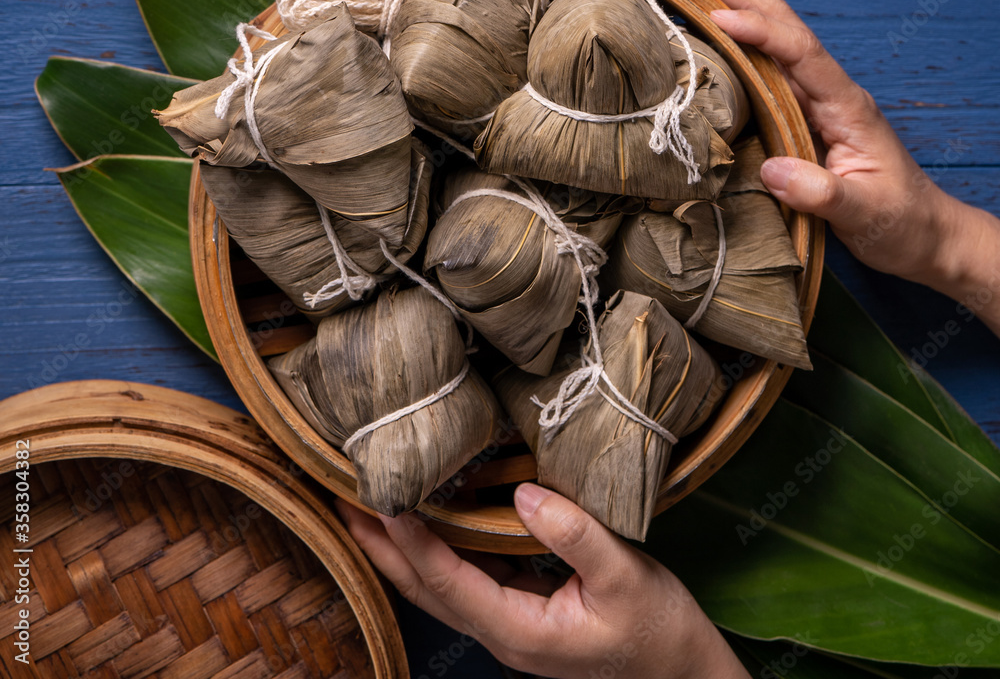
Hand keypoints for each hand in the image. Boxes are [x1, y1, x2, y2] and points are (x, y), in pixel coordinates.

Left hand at [337, 484, 748, 678]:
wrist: (682, 672)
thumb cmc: (659, 629)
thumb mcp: (626, 578)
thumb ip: (576, 536)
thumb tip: (522, 495)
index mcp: (519, 631)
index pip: (449, 584)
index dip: (412, 542)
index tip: (383, 499)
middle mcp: (501, 631)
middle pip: (424, 589)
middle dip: (380, 546)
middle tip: (341, 498)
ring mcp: (507, 622)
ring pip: (437, 584)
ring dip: (399, 546)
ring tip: (365, 504)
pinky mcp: (519, 607)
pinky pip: (462, 576)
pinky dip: (434, 546)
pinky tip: (426, 517)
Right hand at [675, 0, 999, 333]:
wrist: (922, 232)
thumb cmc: (900, 221)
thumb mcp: (866, 214)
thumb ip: (823, 193)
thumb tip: (773, 170)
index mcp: (846, 104)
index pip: (799, 51)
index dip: (759, 30)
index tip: (716, 17)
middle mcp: (827, 90)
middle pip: (781, 23)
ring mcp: (812, 99)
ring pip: (769, 37)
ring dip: (729, 5)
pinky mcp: (798, 114)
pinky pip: (760, 68)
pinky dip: (730, 42)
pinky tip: (702, 35)